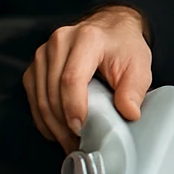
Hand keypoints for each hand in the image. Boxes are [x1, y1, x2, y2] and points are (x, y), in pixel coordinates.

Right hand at [23, 5, 151, 151]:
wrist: (110, 29)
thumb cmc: (123, 47)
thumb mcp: (139, 65)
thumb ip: (134, 90)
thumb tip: (129, 113)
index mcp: (87, 38)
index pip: (71, 79)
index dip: (73, 108)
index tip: (80, 129)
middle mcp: (60, 41)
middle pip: (52, 92)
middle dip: (64, 125)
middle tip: (79, 144)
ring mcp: (44, 53)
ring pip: (40, 98)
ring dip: (53, 126)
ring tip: (70, 142)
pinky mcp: (36, 65)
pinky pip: (33, 98)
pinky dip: (44, 118)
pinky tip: (58, 130)